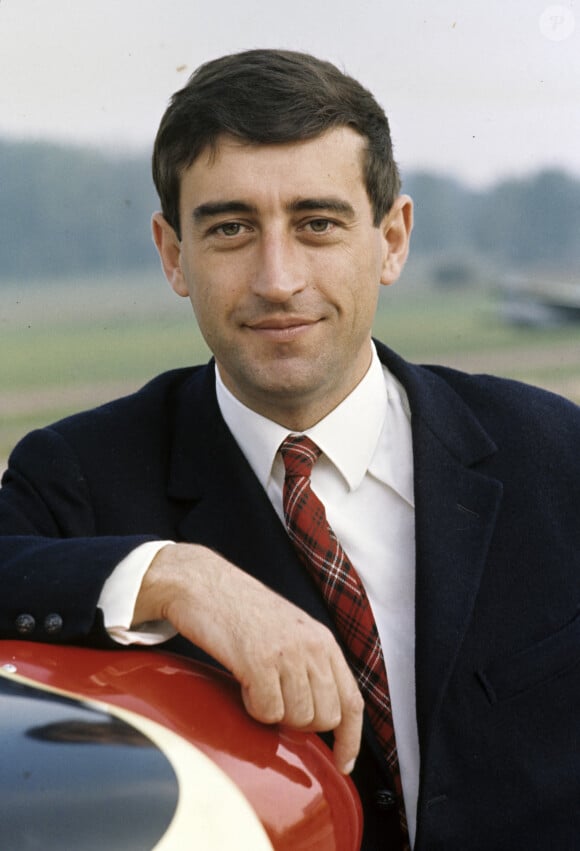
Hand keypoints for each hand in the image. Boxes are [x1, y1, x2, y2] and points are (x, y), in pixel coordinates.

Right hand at [134, 543, 363, 773]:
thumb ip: (310, 665)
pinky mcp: (259, 662)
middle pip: (325, 718)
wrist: (204, 583)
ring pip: (297, 719)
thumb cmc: (241, 611)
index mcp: (323, 640)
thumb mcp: (290, 632)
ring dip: (274, 713)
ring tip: (257, 684)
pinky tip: (244, 682)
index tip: (343, 763)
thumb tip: (320, 717)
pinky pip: (267, 713)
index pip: (352, 701)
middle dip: (300, 723)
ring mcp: (288, 654)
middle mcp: (312, 646)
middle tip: (274, 700)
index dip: (350, 739)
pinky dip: (253, 707)